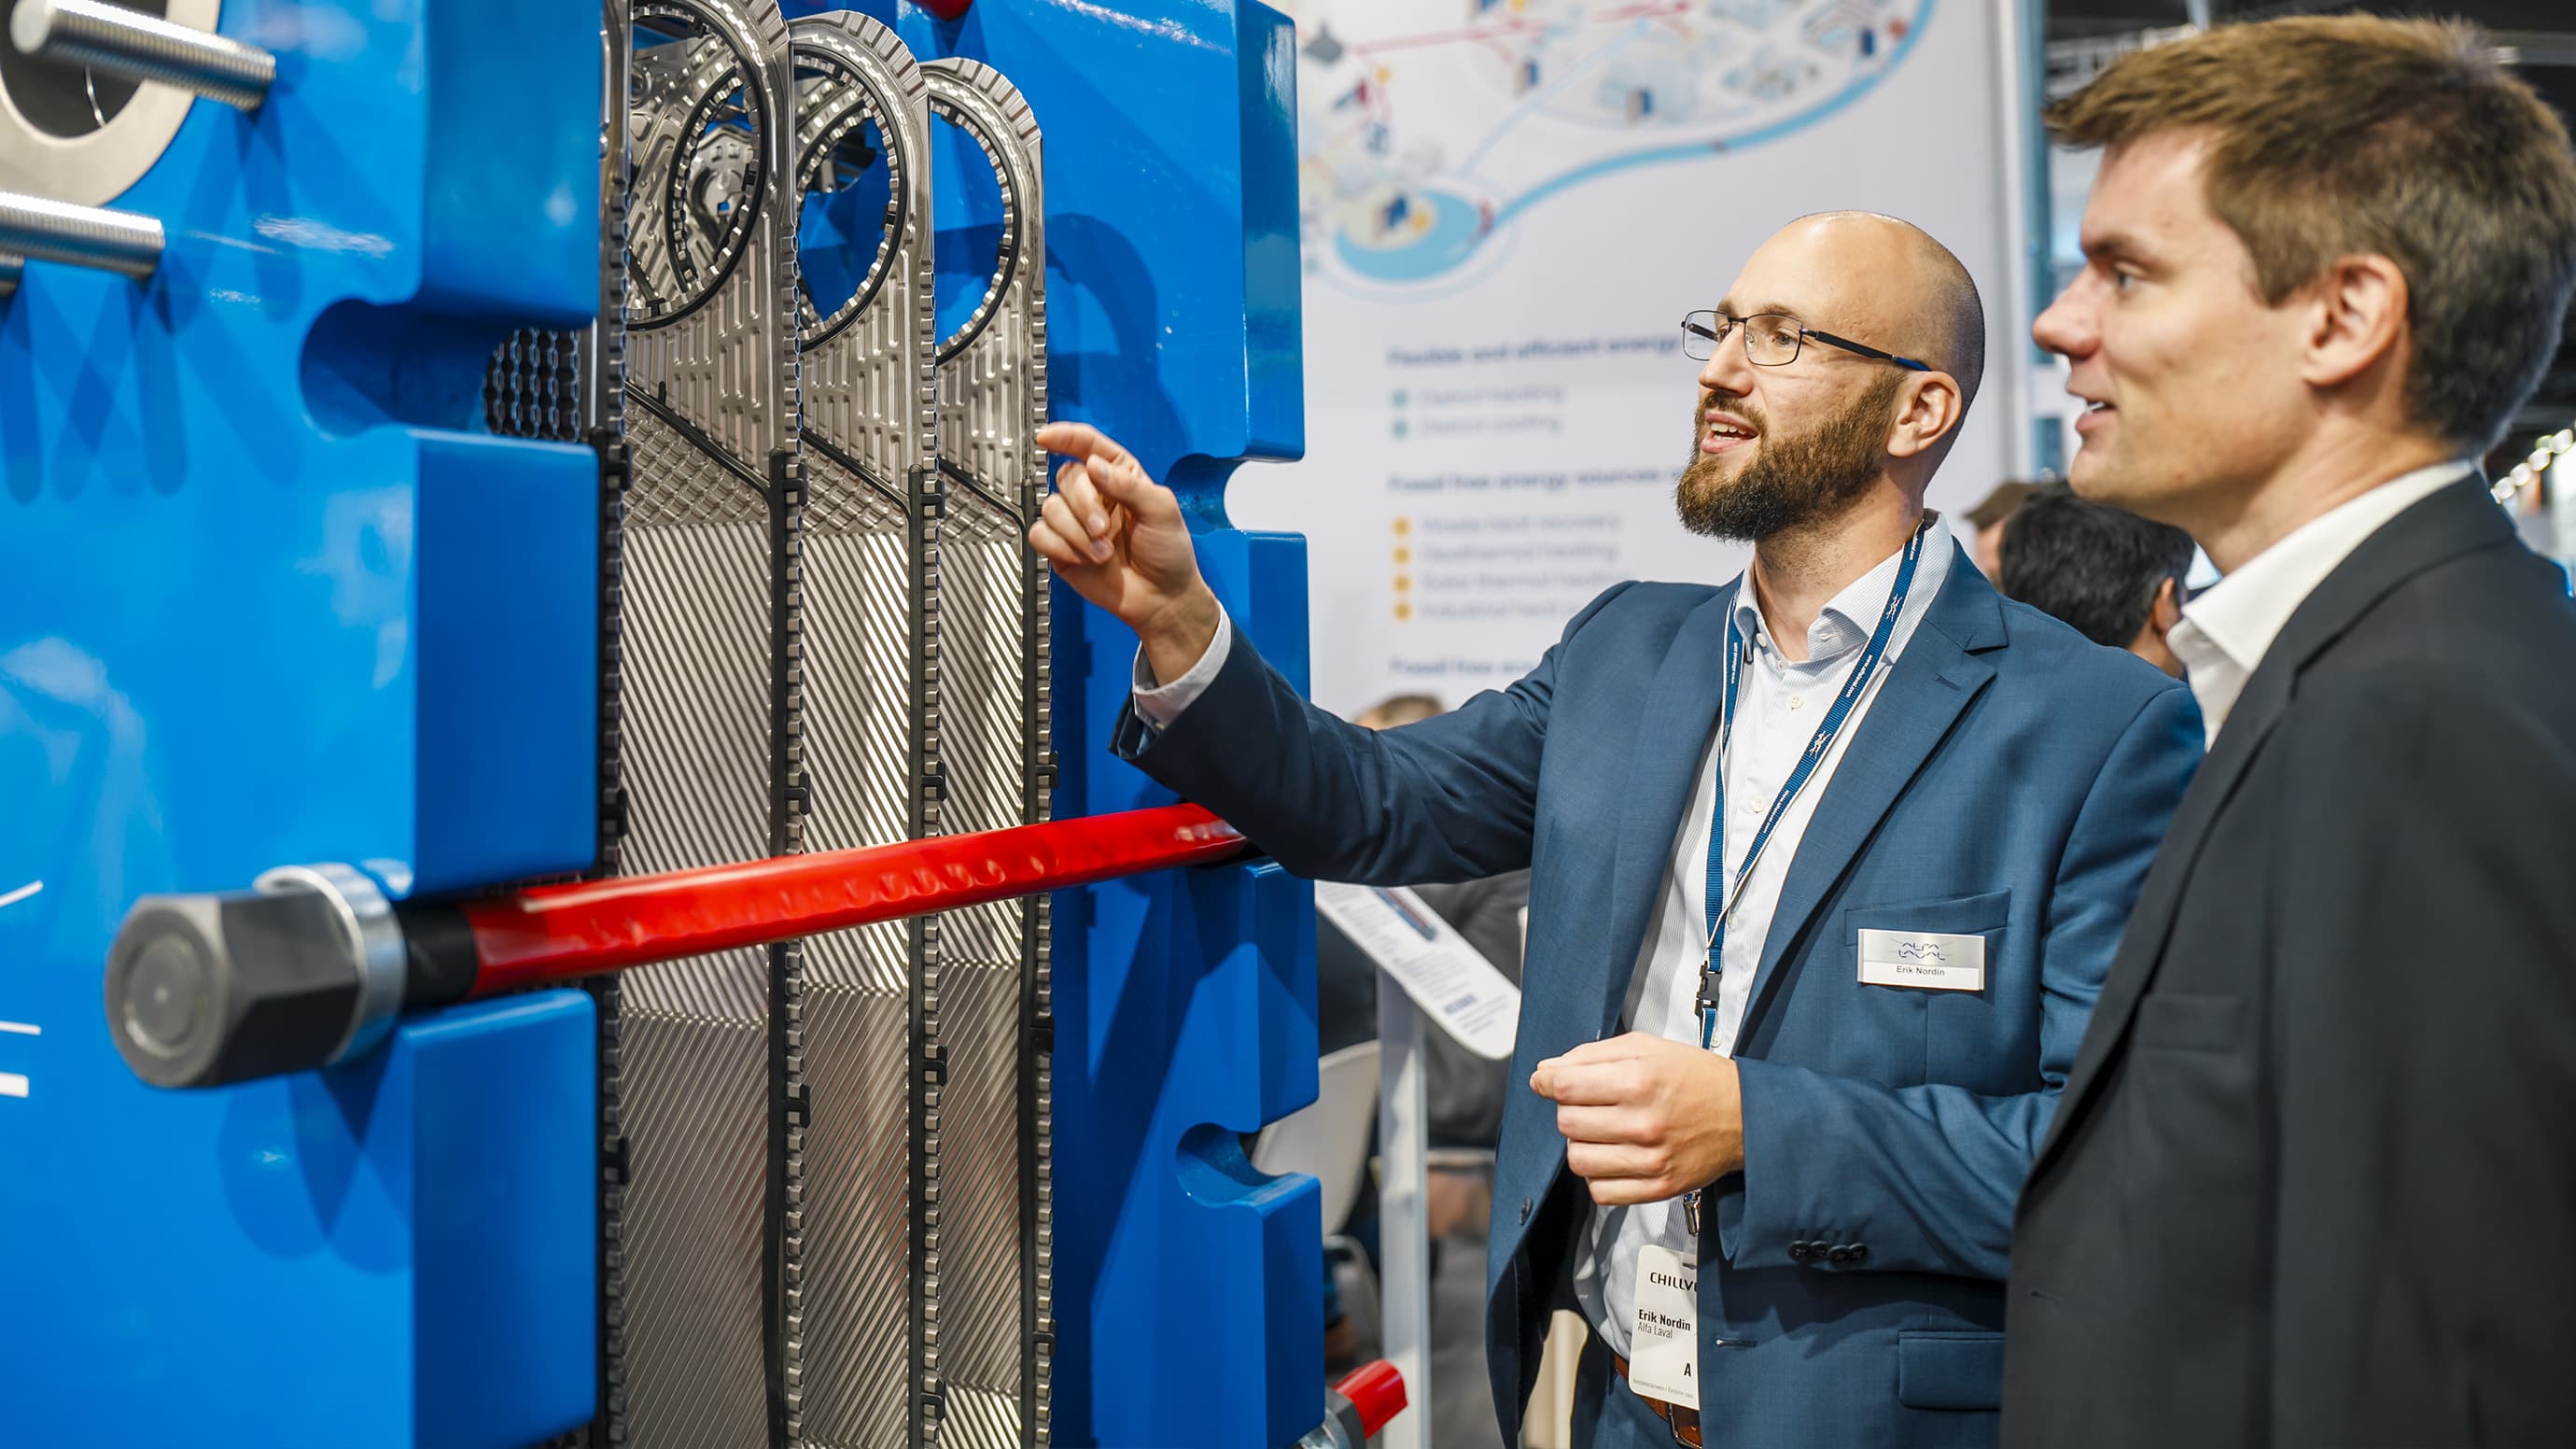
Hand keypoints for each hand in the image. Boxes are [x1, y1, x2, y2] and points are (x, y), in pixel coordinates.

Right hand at [1030, 422, 1221, 683]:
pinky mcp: (1062, 548)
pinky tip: (1084, 559)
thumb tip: (1094, 466)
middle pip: (1066, 478)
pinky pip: (1040, 535)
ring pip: (1050, 507)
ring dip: (1076, 533)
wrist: (1161, 598)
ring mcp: (1076, 522)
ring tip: (1103, 553)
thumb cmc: (1168, 552)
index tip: (1046, 437)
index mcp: (1119, 476)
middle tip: (1103, 530)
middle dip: (1083, 504)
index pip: (1088, 446)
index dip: (1066, 437)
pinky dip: (1061, 547)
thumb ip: (1129, 485)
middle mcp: (1094, 495)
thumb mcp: (1162, 510)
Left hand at [1530, 1032, 1743, 1205]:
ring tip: (1601, 1131)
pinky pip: (1600, 1191)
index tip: (1546, 1080)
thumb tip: (1547, 1070)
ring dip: (1582, 1143)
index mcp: (1638, 1081)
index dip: (1546, 1081)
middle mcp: (1642, 1123)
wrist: (1744, 1115)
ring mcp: (1650, 1160)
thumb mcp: (1646, 1047)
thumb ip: (1592, 1054)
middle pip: (1567, 1123)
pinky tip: (1613, 1156)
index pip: (1564, 1086)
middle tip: (1589, 1103)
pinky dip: (1598, 1175)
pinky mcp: (1657, 1188)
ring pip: (1578, 1160)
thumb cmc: (1696, 1078)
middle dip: (1569, 1109)